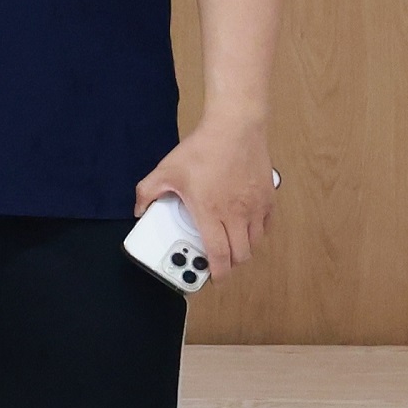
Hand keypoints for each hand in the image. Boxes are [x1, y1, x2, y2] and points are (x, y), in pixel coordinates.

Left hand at [136, 110, 275, 277]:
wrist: (235, 128)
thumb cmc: (201, 149)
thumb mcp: (165, 170)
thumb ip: (147, 192)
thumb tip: (138, 210)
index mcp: (210, 212)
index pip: (218, 254)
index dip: (216, 273)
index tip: (210, 278)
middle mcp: (237, 214)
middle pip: (240, 255)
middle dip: (229, 265)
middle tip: (218, 262)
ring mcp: (256, 208)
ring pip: (255, 244)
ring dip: (242, 250)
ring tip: (228, 244)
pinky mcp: (268, 199)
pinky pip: (266, 227)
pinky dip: (256, 234)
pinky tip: (243, 227)